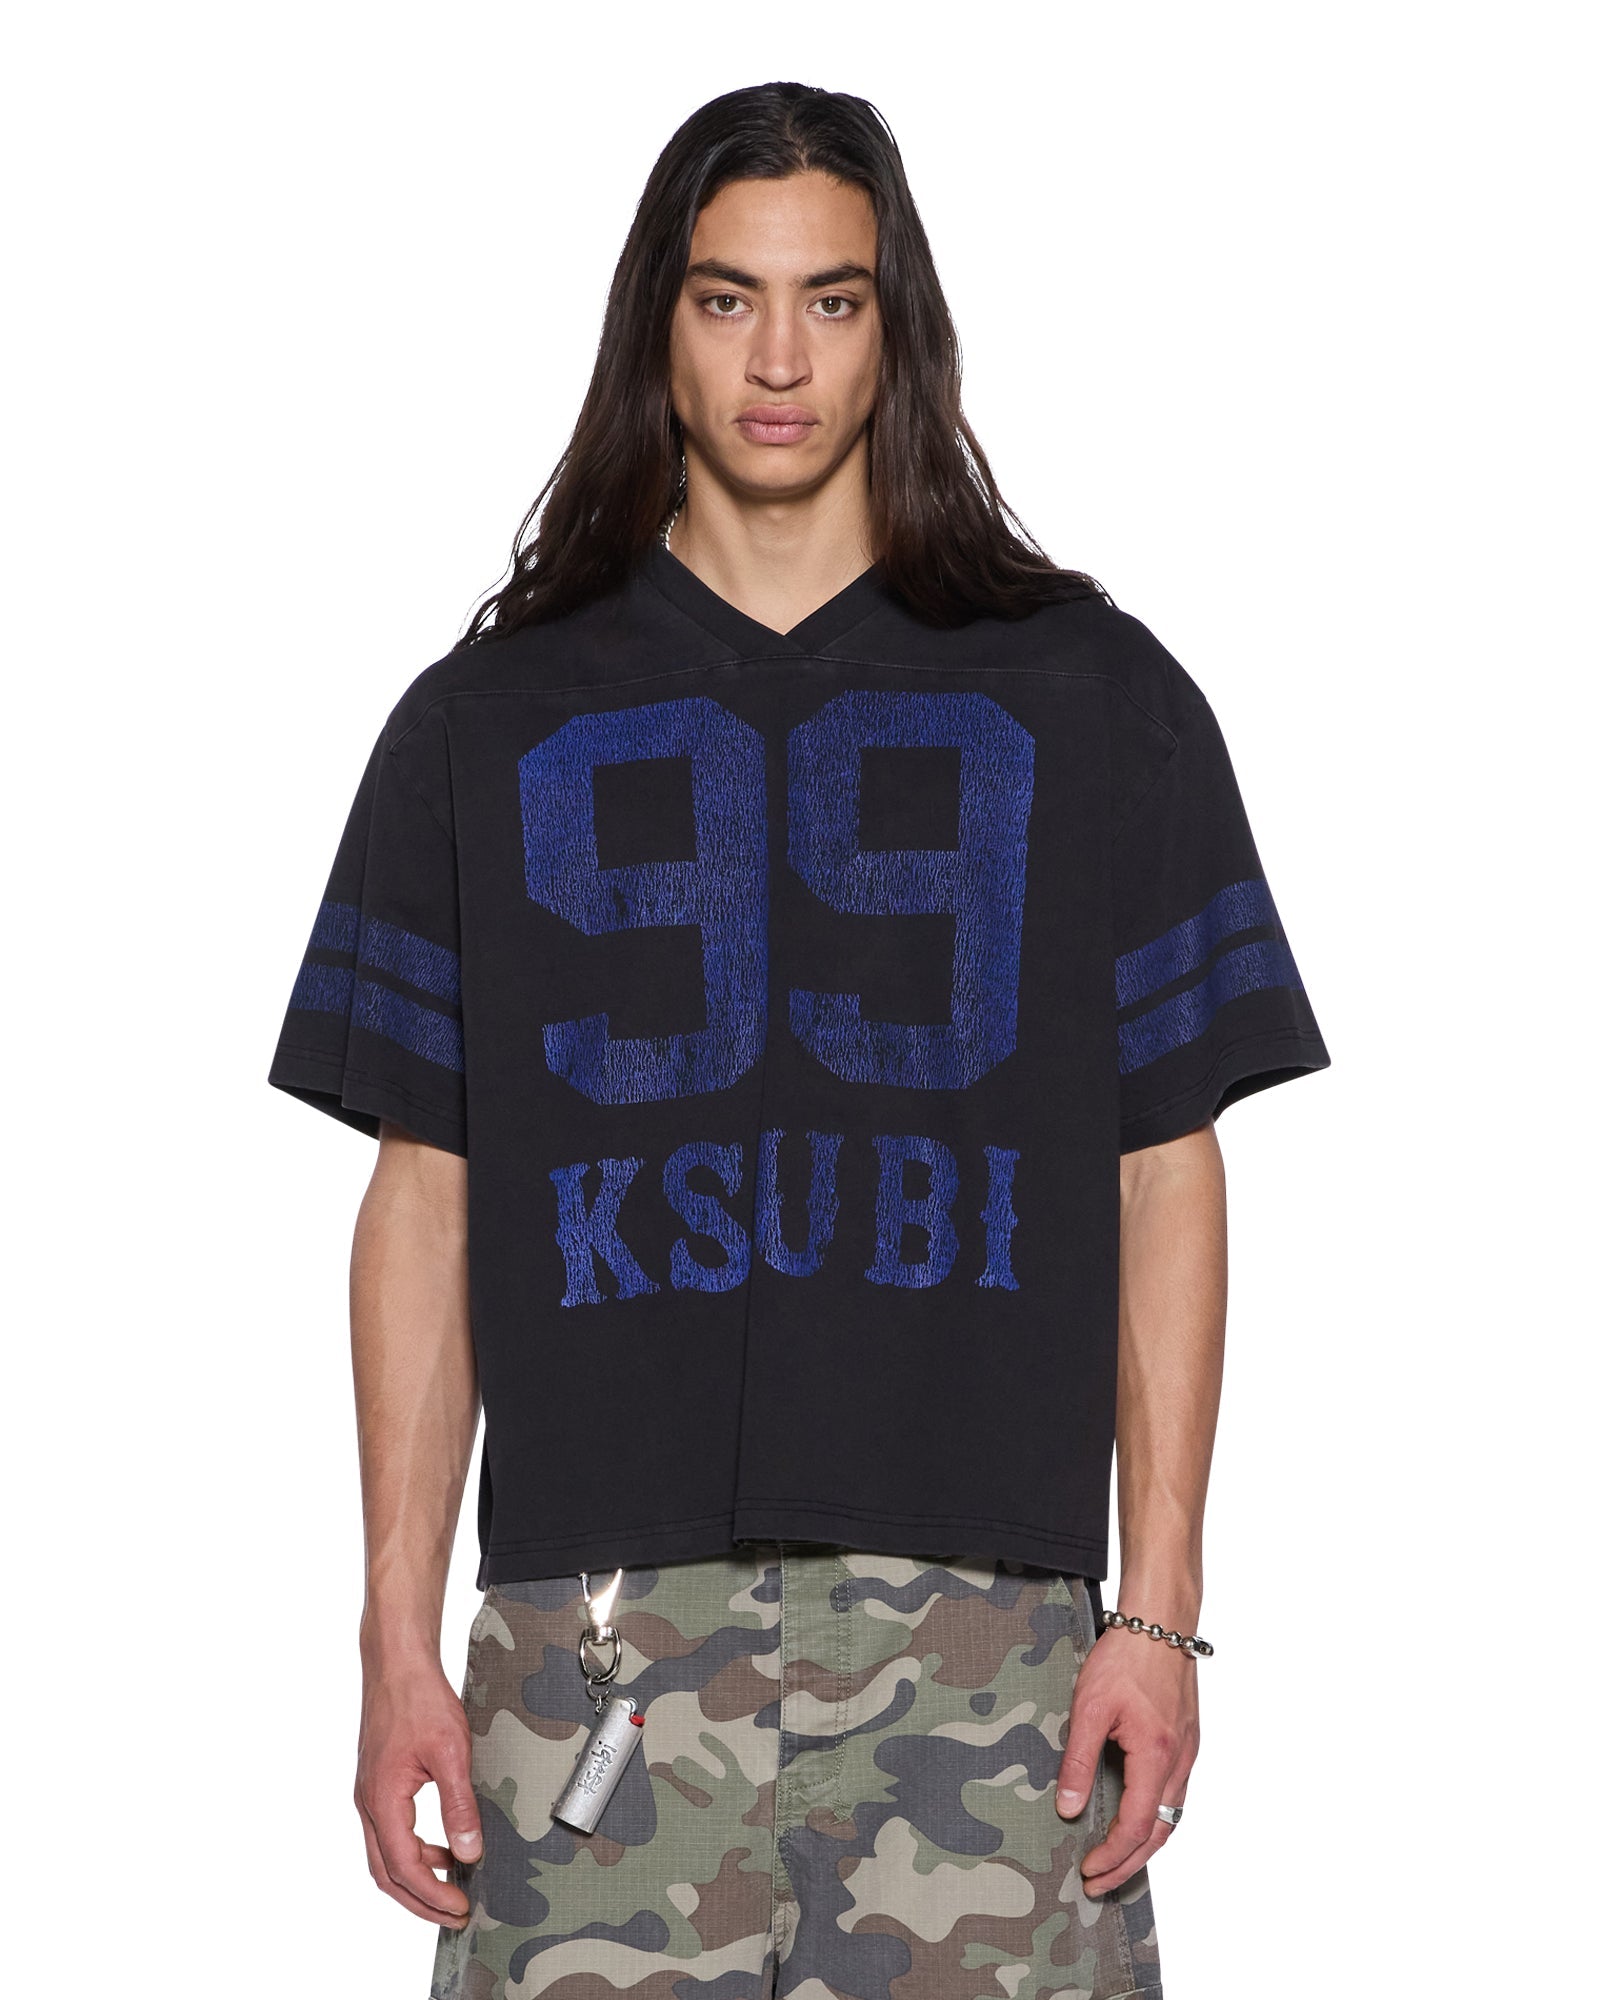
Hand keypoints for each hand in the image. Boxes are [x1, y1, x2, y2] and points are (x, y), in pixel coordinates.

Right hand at [354, 1660, 482, 1927]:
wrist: (397, 1662)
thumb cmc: (419, 1698)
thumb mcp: (451, 1752)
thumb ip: (459, 1805)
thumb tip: (468, 1852)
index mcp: (382, 1800)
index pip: (403, 1867)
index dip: (432, 1895)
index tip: (459, 1907)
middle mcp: (368, 1803)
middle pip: (386, 1873)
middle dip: (419, 1900)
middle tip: (453, 1915)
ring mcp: (369, 1793)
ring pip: (384, 1854)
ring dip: (416, 1876)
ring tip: (450, 1883)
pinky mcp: (377, 1783)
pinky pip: (389, 1831)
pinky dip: (413, 1849)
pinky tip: (440, 1844)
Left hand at [1054, 1625, 1199, 1893]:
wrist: (1160, 1622)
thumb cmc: (1125, 1657)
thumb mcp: (1089, 1707)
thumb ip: (1078, 1761)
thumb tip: (1067, 1808)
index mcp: (1156, 1756)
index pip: (1137, 1827)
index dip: (1113, 1856)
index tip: (1088, 1871)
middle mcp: (1179, 1762)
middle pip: (1159, 1834)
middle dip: (1129, 1865)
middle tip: (1099, 1884)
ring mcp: (1188, 1753)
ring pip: (1172, 1818)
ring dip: (1145, 1846)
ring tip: (1116, 1861)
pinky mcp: (1186, 1742)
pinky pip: (1175, 1795)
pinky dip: (1156, 1819)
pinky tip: (1137, 1818)